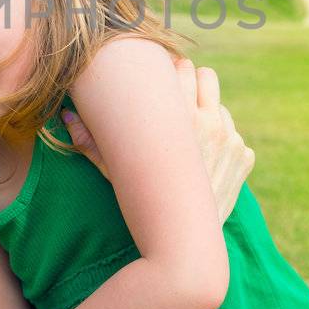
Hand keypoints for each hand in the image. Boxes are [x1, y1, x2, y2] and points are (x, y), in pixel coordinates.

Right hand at [63, 57, 253, 222]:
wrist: (186, 241)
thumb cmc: (145, 204)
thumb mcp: (115, 171)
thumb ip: (89, 141)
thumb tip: (64, 115)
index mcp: (179, 116)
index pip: (182, 67)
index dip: (172, 72)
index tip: (163, 84)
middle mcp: (210, 122)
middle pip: (207, 76)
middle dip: (193, 83)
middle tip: (178, 102)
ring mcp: (231, 139)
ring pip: (221, 105)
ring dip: (208, 112)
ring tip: (189, 135)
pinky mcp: (243, 157)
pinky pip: (235, 136)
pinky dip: (223, 143)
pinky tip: (205, 161)